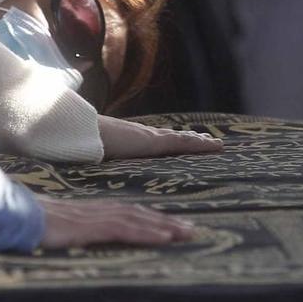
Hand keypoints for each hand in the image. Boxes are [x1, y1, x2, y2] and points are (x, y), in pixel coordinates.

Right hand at [38, 196, 195, 248]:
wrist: (8, 216)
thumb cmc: (24, 223)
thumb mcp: (50, 229)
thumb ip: (64, 231)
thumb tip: (68, 239)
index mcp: (88, 212)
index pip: (126, 213)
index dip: (150, 218)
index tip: (169, 225)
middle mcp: (96, 211)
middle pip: (138, 214)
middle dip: (166, 221)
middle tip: (191, 229)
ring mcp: (94, 217)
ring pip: (138, 220)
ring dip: (165, 226)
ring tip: (187, 233)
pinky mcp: (90, 227)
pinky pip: (125, 230)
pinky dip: (148, 233)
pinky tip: (165, 238)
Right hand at [98, 115, 225, 161]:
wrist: (85, 136)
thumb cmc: (88, 148)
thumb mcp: (100, 156)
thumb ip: (105, 159)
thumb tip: (98, 165)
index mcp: (134, 141)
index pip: (158, 141)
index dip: (172, 141)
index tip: (183, 140)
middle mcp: (147, 136)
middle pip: (174, 137)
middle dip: (190, 139)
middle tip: (207, 140)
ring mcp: (153, 137)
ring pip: (183, 139)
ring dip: (200, 142)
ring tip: (217, 144)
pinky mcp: (157, 142)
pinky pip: (184, 143)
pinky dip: (201, 145)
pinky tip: (215, 146)